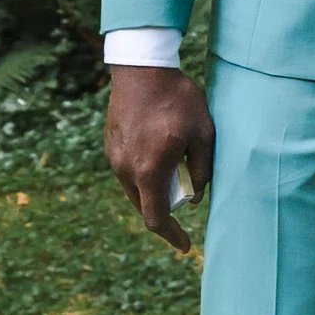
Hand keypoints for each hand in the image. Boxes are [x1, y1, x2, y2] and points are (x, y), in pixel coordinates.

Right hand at [106, 64, 214, 252]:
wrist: (142, 68)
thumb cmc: (178, 99)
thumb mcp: (203, 132)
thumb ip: (201, 169)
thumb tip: (196, 196)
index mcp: (149, 171)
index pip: (156, 219)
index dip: (171, 235)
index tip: (185, 246)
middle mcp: (125, 170)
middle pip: (144, 206)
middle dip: (165, 210)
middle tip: (187, 197)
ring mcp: (114, 158)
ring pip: (135, 189)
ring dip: (155, 190)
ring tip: (177, 171)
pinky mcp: (111, 146)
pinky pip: (128, 171)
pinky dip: (145, 174)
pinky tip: (161, 154)